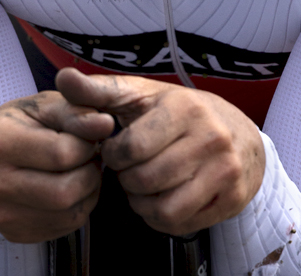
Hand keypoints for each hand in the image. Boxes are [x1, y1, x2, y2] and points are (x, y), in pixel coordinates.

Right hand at [0, 91, 114, 242]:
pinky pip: (65, 227)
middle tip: (87, 156)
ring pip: (70, 213)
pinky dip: (78, 207)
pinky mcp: (14, 233)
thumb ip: (74, 112)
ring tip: (80, 169)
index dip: (85, 144)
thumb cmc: (14, 126)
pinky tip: (69, 187)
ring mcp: (2, 214)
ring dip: (88, 191)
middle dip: (89, 172)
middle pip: (66, 191)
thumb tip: (106, 124)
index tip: (84, 136)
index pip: (62, 153)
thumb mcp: (41, 106)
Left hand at [56, 68, 264, 235]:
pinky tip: (158, 197)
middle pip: (145, 180)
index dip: (113, 155)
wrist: (237, 131)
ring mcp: (225, 170)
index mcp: (182, 108)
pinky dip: (160, 217)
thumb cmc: (174, 111)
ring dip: (141, 202)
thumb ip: (96, 90)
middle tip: (127, 169)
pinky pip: (182, 224)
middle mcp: (210, 138)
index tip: (114, 149)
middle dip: (126, 179)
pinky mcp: (232, 199)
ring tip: (140, 184)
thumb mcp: (137, 93)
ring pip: (164, 208)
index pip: (132, 148)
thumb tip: (63, 77)